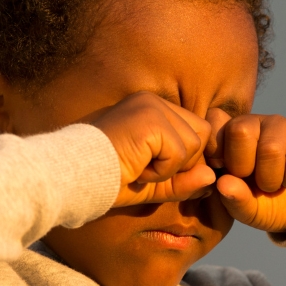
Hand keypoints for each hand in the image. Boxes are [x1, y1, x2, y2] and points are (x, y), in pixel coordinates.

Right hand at [87, 92, 215, 206]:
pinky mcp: (150, 120)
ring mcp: (152, 107)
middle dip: (182, 163)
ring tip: (138, 169)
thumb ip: (183, 180)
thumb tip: (212, 177)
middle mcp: (154, 102)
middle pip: (201, 135)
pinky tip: (136, 169)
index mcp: (152, 109)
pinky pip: (179, 152)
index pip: (195, 132)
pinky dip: (161, 171)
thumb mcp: (153, 184)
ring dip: (170, 169)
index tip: (155, 173)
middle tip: (147, 171)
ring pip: (193, 145)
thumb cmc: (107, 181)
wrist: (73, 178)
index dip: (185, 160)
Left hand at [205, 110, 285, 231]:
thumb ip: (233, 198)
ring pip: (271, 148)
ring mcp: (284, 125)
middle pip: (240, 130)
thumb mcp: (246, 208)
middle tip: (253, 182)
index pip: (214, 120)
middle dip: (244, 167)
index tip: (226, 174)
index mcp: (231, 133)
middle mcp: (256, 123)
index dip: (216, 150)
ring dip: (272, 179)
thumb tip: (223, 184)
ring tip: (276, 185)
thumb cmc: (268, 203)